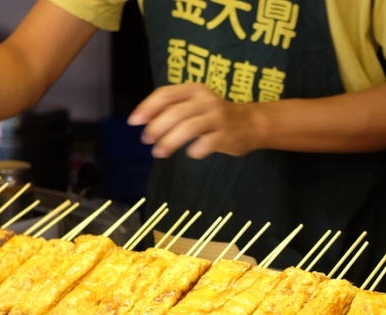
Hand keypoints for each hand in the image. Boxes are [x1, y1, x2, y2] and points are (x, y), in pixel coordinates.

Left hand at [127, 83, 262, 159]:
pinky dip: (195, 150)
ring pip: (188, 128)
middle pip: (175, 112)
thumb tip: (143, 121)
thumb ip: (172, 109)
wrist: (250, 123)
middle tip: (147, 141)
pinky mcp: (226, 135)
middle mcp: (205, 100)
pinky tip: (191, 153)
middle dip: (156, 128)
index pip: (165, 94)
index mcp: (194, 89)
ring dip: (170, 142)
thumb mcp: (194, 105)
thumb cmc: (215, 116)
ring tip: (160, 152)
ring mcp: (217, 117)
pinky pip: (207, 143)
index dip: (147, 107)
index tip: (134, 122)